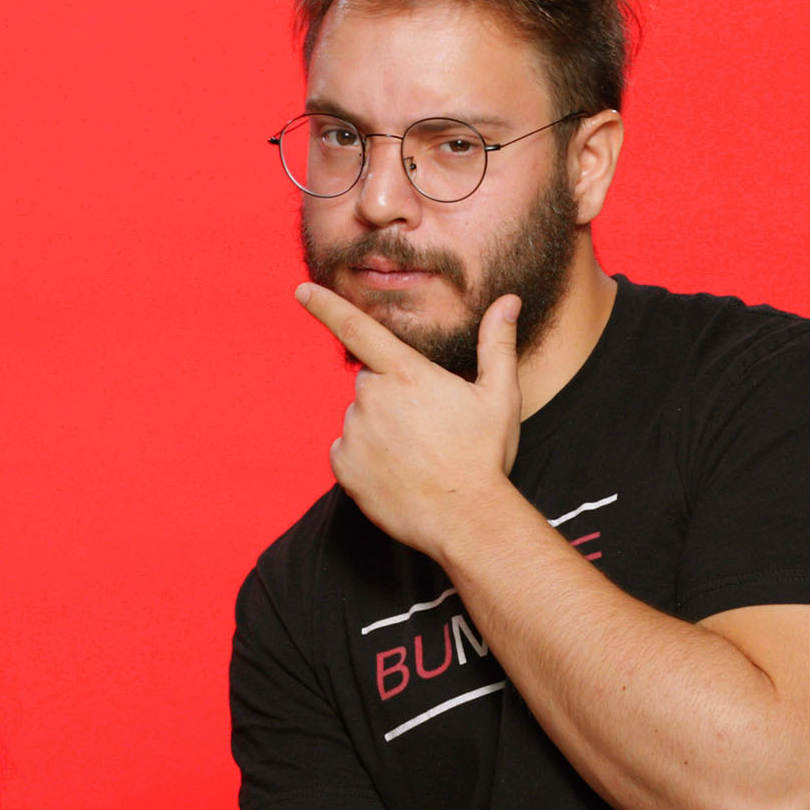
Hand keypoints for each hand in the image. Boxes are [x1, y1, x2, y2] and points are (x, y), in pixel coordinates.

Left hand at [296, 282, 522, 555]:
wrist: (465, 519)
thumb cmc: (483, 456)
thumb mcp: (499, 396)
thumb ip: (496, 344)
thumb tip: (508, 302)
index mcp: (406, 374)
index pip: (356, 327)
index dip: (325, 305)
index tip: (301, 289)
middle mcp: (372, 398)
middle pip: (370, 381)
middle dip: (391, 394)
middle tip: (426, 424)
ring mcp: (354, 433)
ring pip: (360, 418)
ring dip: (379, 428)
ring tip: (416, 454)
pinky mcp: (342, 466)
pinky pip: (347, 450)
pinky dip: (365, 458)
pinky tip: (396, 472)